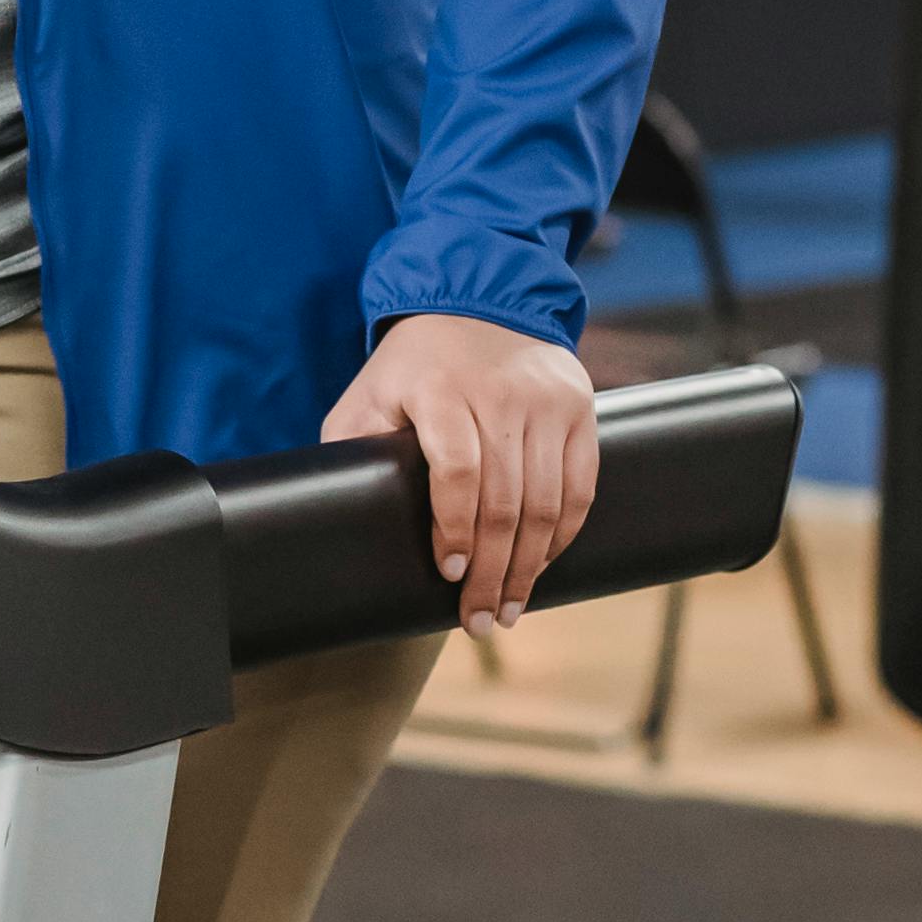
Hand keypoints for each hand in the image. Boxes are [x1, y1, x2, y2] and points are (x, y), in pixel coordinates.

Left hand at [321, 313, 598, 634]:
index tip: (449, 573)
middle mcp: (501, 394)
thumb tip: (341, 516)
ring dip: (530, 566)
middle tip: (480, 620)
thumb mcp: (369, 394)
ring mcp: (546, 401)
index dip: (455, 530)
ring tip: (511, 608)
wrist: (479, 301)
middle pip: (505, 501)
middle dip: (493, 572)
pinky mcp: (580, 408)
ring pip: (547, 502)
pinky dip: (562, 534)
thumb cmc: (413, 364)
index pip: (457, 472)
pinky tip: (542, 565)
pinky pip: (580, 486)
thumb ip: (354, 447)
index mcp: (441, 389)